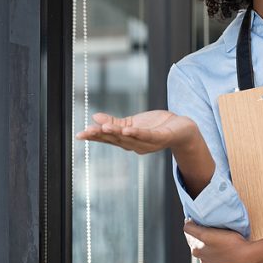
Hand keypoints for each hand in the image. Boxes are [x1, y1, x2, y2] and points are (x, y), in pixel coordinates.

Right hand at [76, 110, 197, 154]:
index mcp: (128, 141)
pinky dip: (136, 134)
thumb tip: (94, 116)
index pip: (109, 139)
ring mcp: (148, 143)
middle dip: (100, 136)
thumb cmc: (157, 126)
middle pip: (116, 140)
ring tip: (102, 128)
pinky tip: (127, 130)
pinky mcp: (160, 138)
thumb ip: (115, 121)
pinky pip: (147, 136)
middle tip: (85, 132)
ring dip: (116, 133)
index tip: (80, 134)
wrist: (182, 128)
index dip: (95, 136)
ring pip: (129, 139)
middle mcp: (136, 145)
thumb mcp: (133, 123)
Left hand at [184, 220, 257, 262]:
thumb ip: (192, 229)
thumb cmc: (230, 244)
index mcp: (196, 249)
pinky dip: (216, 250)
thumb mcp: (208, 234)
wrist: (247, 258)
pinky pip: (214, 255)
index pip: (189, 232)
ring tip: (219, 235)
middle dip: (201, 232)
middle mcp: (201, 258)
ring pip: (206, 247)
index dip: (194, 223)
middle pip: (197, 240)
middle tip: (211, 224)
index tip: (200, 217)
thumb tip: (186, 223)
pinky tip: (223, 246)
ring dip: (208, 241)